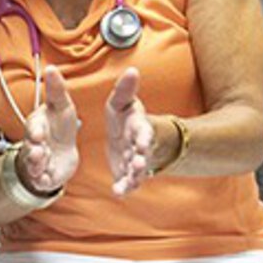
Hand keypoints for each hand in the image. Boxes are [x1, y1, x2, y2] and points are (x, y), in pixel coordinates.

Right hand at [18, 67, 81, 195]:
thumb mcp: (62, 106)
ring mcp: (38, 163)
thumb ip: (56, 90)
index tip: (38, 133)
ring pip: (33, 166)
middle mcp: (34, 146)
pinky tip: (48, 180)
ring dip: (36, 166)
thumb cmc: (59, 126)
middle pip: (30, 149)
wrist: (62, 152)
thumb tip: (51, 68)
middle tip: (39, 150)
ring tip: (42, 166)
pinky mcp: (45, 178)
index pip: (33, 128)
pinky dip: (44, 181)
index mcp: (37, 127)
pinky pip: (42, 182)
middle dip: (33, 151)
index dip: (34, 131)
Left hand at [103, 68, 156, 196]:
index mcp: (139, 127)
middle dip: (141, 159)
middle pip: (143, 154)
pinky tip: (118, 192)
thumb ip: (125, 89)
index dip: (144, 136)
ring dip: (135, 176)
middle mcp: (140, 147)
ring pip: (138, 171)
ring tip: (131, 181)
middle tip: (138, 164)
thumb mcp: (121, 102)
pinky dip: (124, 188)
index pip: (144, 131)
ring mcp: (135, 162)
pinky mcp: (126, 173)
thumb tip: (132, 69)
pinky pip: (127, 182)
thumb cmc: (124, 117)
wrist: (127, 137)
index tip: (143, 141)